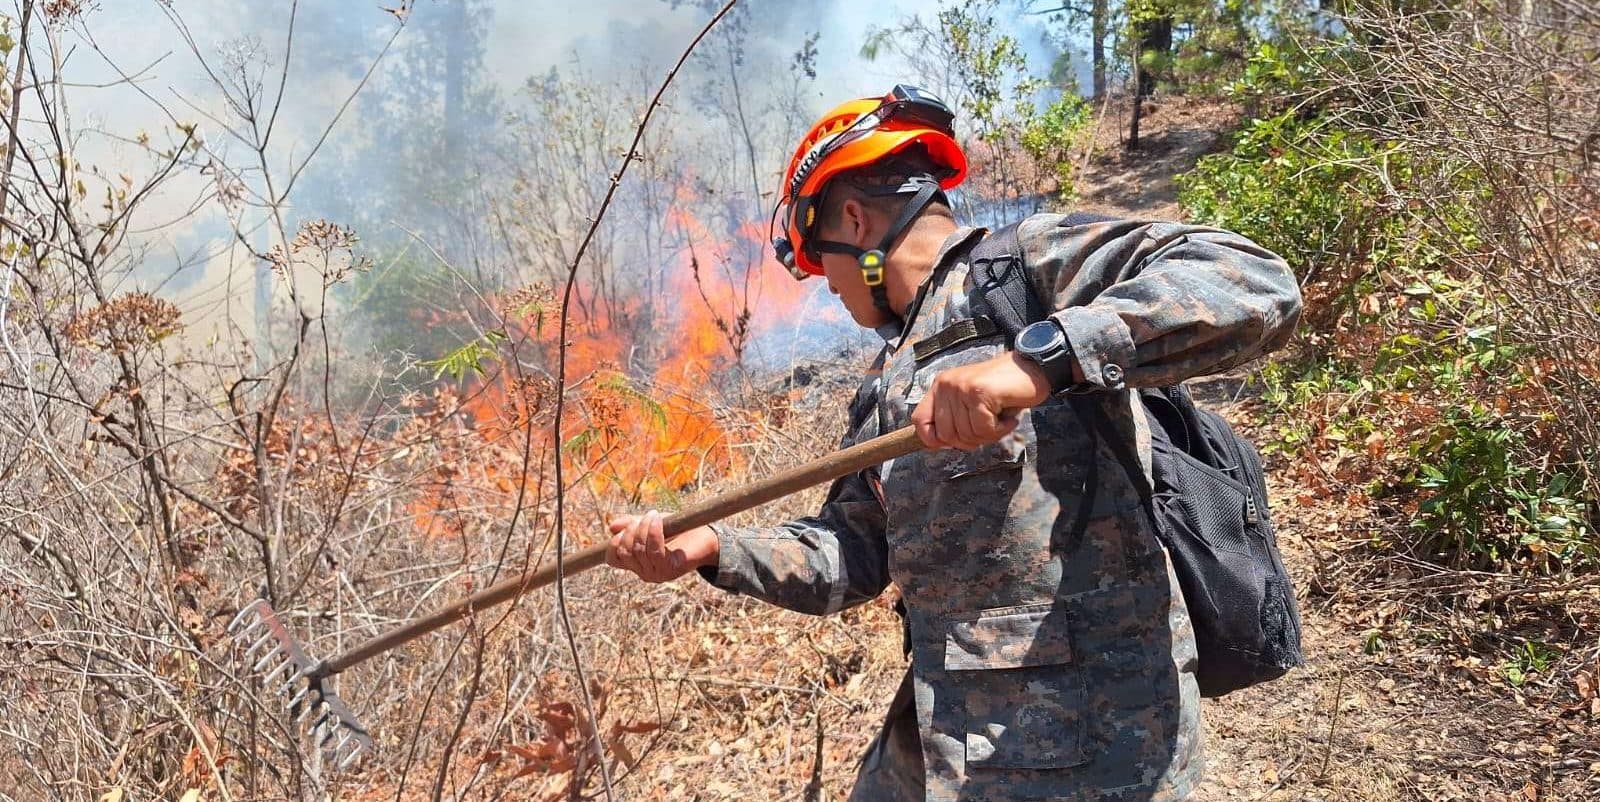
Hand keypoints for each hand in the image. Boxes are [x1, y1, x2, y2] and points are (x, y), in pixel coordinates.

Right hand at [605, 511, 718, 582]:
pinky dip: (654, 532)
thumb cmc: (679, 530)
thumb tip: (612, 526)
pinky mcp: (671, 569)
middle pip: (624, 552)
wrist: (708, 538)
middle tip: (647, 516)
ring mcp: (657, 573)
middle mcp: (645, 572)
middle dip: (632, 530)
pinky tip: (659, 520)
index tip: (626, 527)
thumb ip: (632, 525)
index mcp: (637, 564)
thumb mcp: (651, 524)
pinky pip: (655, 551)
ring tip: (655, 515)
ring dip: (644, 527)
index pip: (612, 559)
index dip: (613, 542)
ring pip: (639, 550)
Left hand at [912, 351, 1051, 450]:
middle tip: (989, 428)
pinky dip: (1000, 430)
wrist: (1032, 368)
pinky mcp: (979, 393)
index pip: (919, 420)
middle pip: (946, 435)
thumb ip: (953, 419)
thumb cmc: (1003, 389)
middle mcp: (947, 385)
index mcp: (940, 386)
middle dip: (970, 441)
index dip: (933, 439)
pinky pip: (984, 430)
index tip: (954, 443)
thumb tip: (938, 444)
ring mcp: (962, 388)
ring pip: (967, 435)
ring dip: (989, 435)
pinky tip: (1008, 418)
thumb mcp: (970, 402)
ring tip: (1000, 418)